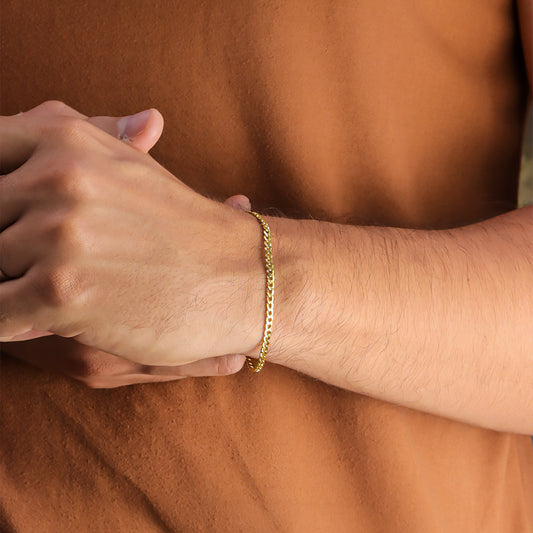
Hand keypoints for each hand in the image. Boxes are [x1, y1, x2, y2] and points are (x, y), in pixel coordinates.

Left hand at [0, 101, 262, 377]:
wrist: (242, 276)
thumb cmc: (186, 229)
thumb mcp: (133, 170)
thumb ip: (96, 138)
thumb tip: (122, 120)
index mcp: (67, 138)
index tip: (12, 218)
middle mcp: (58, 177)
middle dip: (3, 245)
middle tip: (29, 262)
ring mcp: (60, 234)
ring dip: (10, 285)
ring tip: (44, 290)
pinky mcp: (63, 292)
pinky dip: (10, 324)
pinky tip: (40, 322)